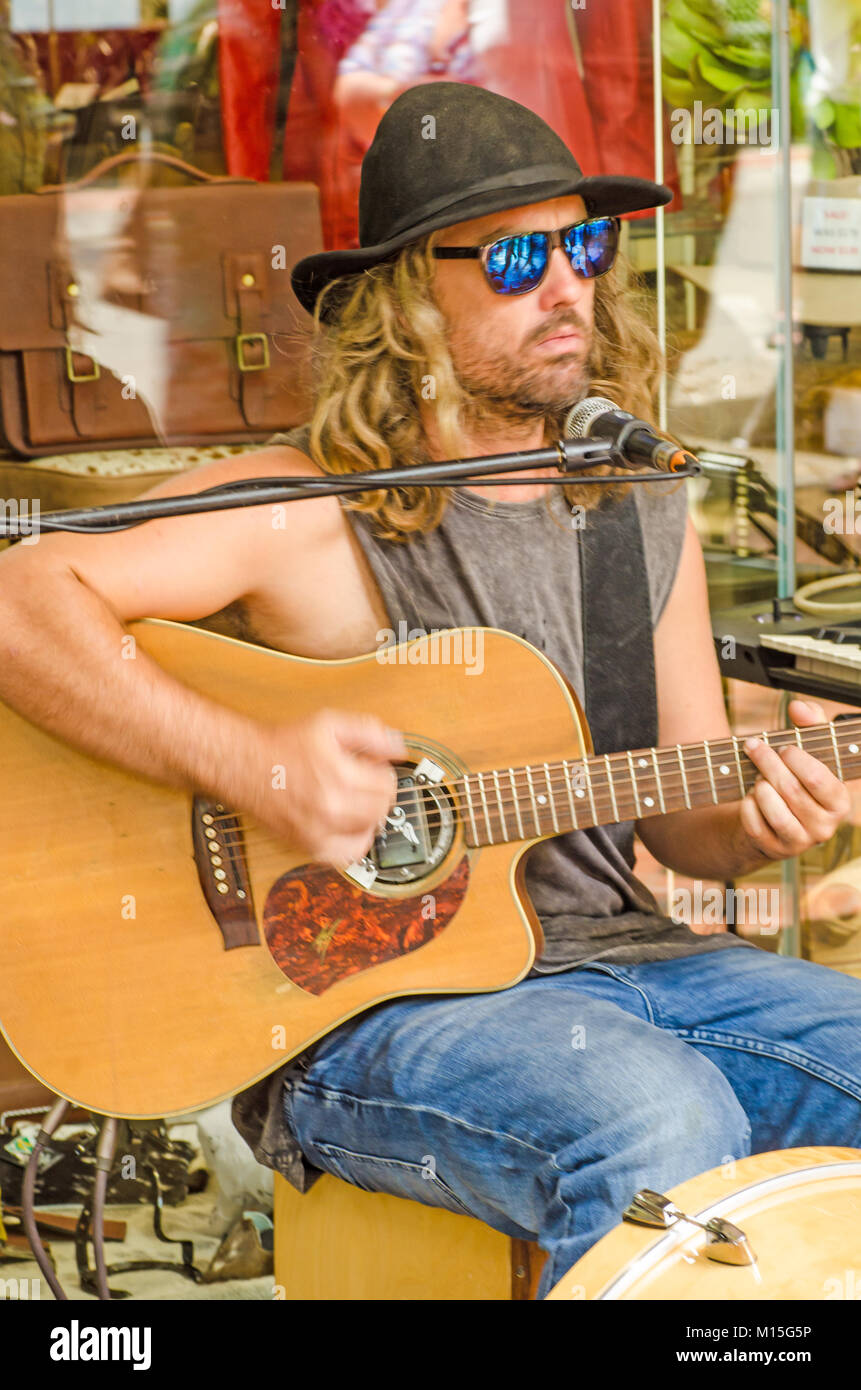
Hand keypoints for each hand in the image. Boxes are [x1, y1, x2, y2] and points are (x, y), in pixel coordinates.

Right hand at [247, 709, 404, 865]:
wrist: (244, 766)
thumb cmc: (283, 745)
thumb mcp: (329, 724)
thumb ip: (369, 733)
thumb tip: (398, 748)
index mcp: (339, 776)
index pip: (388, 785)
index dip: (382, 773)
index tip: (371, 768)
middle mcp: (330, 809)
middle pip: (382, 810)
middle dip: (377, 794)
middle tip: (362, 782)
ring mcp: (319, 832)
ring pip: (370, 833)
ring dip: (369, 817)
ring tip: (353, 801)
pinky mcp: (309, 847)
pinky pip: (348, 856)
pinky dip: (354, 842)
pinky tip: (346, 825)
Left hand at [739, 699, 850, 860]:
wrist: (774, 816)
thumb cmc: (796, 776)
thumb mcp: (809, 747)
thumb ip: (811, 722)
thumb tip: (798, 706)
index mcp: (839, 801)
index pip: (818, 778)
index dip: (796, 759)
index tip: (783, 747)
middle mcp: (824, 826)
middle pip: (791, 789)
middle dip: (767, 763)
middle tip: (754, 747)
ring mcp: (799, 841)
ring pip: (773, 808)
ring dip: (759, 786)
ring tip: (758, 777)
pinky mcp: (774, 849)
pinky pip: (755, 824)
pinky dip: (747, 806)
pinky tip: (749, 797)